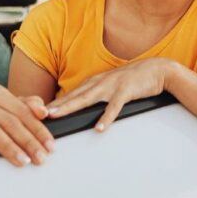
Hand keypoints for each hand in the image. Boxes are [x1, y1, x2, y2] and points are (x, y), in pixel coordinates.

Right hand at [0, 82, 54, 166]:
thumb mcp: (8, 112)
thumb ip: (26, 108)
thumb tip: (43, 111)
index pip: (23, 111)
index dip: (39, 129)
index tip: (50, 146)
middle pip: (10, 120)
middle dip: (28, 141)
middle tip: (40, 157)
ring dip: (9, 146)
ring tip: (22, 160)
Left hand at [46, 58, 176, 131]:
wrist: (157, 70)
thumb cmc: (135, 80)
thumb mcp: (112, 86)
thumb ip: (98, 94)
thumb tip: (83, 107)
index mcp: (96, 82)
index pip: (72, 93)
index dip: (55, 102)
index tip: (39, 110)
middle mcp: (100, 82)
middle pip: (74, 95)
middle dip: (56, 104)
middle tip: (38, 113)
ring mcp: (112, 85)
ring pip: (88, 97)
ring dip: (71, 106)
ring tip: (57, 115)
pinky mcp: (126, 91)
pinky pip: (114, 106)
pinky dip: (107, 117)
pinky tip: (99, 128)